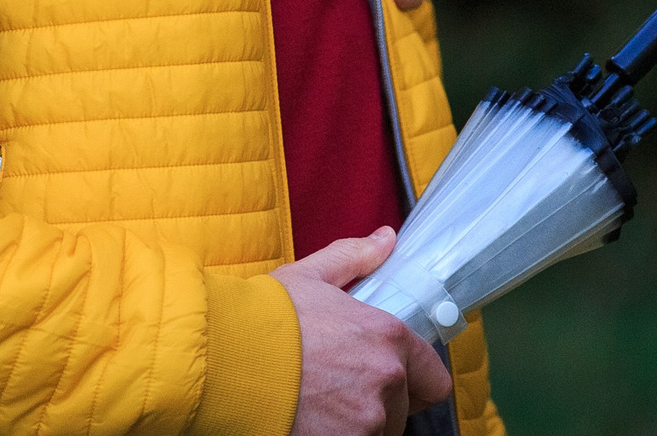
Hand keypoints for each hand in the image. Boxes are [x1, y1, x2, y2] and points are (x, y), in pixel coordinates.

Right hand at [272, 228, 453, 435]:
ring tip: (317, 403)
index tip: (383, 376)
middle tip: (337, 387)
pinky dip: (336, 434)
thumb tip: (386, 239)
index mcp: (387, 336)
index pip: (433, 377)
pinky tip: (309, 421)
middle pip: (402, 407)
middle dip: (376, 400)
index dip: (411, 378)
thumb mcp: (308, 277)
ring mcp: (368, 419)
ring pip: (377, 428)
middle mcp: (387, 380)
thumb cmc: (263, 317)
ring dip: (355, 421)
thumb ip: (354, 258)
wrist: (223, 356)